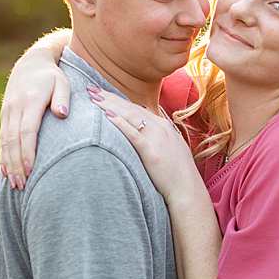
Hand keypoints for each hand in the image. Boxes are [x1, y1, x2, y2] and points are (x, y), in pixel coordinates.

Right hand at [0, 49, 70, 188]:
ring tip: (15, 184)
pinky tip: (6, 171)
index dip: (27, 152)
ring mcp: (7, 111)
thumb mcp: (62, 83)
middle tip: (22, 185)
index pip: (27, 130)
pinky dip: (3, 155)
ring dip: (9, 163)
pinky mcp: (5, 115)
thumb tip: (62, 114)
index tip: (30, 170)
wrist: (32, 63)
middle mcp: (15, 107)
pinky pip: (2, 138)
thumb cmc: (53, 77)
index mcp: (30, 101)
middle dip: (16, 164)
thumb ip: (63, 98)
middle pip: (13, 140)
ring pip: (5, 141)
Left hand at [88, 86, 198, 200]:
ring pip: (130, 116)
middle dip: (110, 97)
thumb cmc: (177, 175)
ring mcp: (157, 138)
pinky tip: (107, 115)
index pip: (137, 109)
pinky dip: (120, 123)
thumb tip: (143, 136)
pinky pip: (133, 134)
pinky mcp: (151, 151)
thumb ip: (157, 140)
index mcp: (164, 127)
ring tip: (93, 97)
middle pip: (131, 108)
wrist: (188, 190)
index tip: (103, 94)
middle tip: (91, 88)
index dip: (118, 100)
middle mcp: (161, 127)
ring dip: (110, 105)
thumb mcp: (170, 151)